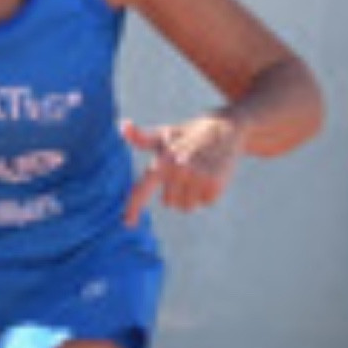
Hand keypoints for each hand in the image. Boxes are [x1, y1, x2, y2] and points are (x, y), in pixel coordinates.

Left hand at [122, 111, 242, 223]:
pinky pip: (206, 202)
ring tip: (200, 173)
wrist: (225, 127)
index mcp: (161, 160)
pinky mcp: (214, 183)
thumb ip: (141, 138)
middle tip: (189, 171)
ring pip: (187, 206)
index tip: (128, 223)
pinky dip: (209, 193)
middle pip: (170, 203)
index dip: (133, 207)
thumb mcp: (164, 135)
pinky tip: (212, 175)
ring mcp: (196, 176)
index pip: (142, 189)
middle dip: (178, 192)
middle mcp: (177, 169)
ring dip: (193, 195)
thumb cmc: (189, 134)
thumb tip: (122, 124)